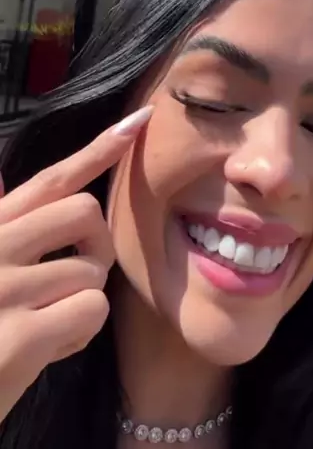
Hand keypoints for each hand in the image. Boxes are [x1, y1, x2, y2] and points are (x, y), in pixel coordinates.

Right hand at [0, 105, 152, 424]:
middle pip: (86, 213)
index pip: (52, 178)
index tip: (141, 121)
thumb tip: (12, 177)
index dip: (100, 148)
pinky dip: (79, 336)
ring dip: (81, 302)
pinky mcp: (18, 338)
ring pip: (92, 271)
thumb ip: (4, 222)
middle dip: (95, 248)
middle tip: (72, 281)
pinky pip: (90, 312)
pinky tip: (46, 350)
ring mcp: (3, 290)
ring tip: (44, 324)